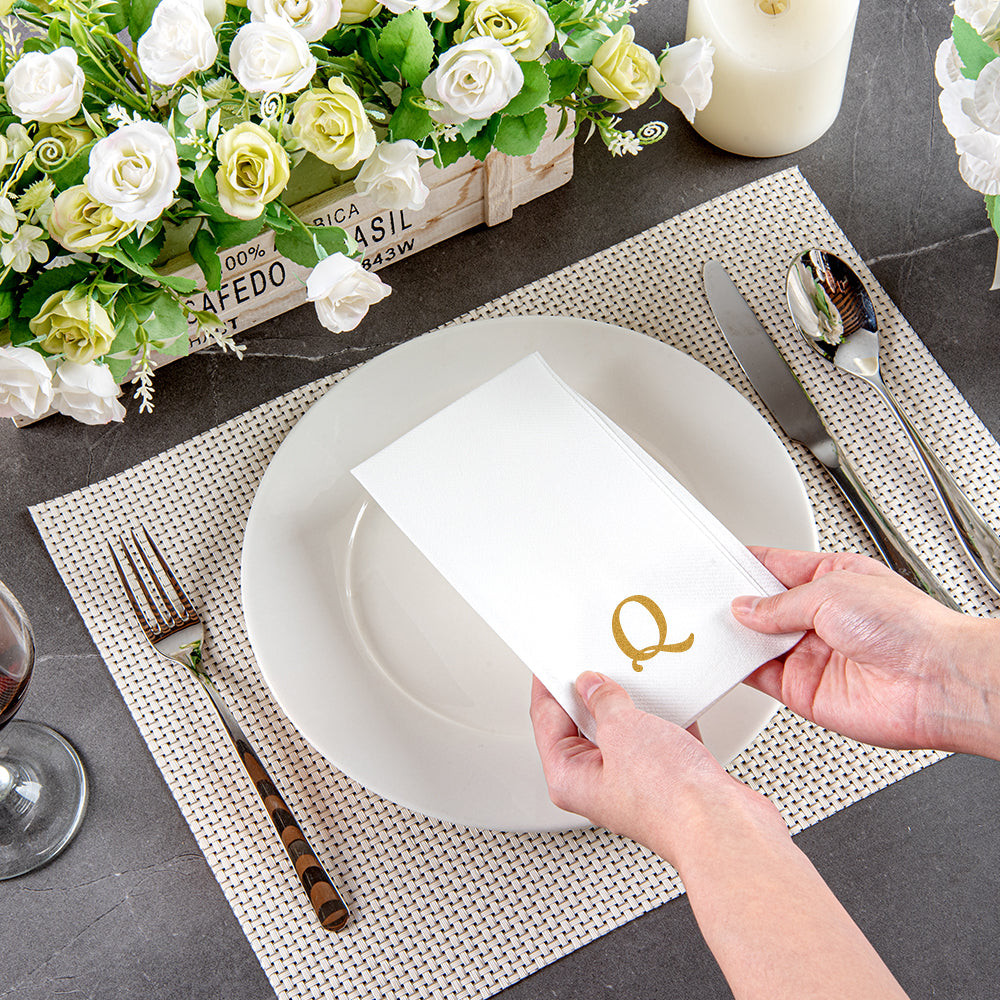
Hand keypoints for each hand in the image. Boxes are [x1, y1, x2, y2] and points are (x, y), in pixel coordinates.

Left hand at [529, 671, 782, 865]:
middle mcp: (597, 783)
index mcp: (568, 777)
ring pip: (623, 728)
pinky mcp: (666, 779)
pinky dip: (661, 715)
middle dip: (592, 689)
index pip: (546, 718)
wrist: (725, 826)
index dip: (550, 682)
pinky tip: (668, 693)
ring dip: (630, 701)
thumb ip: (603, 700)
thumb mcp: (623, 729)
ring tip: (634, 671)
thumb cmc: (670, 800)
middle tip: (598, 658)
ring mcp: (632, 782)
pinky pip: (655, 736)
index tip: (558, 656)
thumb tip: (592, 684)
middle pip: (582, 723)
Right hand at [733, 548, 999, 757]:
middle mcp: (820, 617)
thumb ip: (780, 603)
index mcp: (831, 578)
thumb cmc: (909, 627)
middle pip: (762, 606)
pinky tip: (725, 656)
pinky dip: (738, 668)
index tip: (717, 563)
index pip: (776, 567)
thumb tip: (747, 608)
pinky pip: (759, 676)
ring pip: (756, 641)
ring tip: (710, 624)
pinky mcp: (802, 689)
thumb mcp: (831, 591)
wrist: (934, 682)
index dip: (746, 564)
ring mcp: (810, 654)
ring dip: (735, 635)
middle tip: (705, 596)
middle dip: (735, 602)